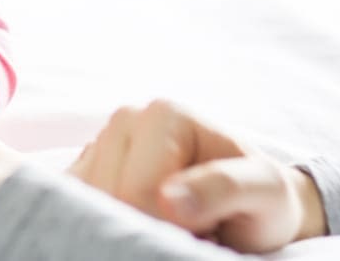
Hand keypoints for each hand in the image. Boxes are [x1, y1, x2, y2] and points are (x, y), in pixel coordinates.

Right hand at [67, 99, 326, 252]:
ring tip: (168, 220)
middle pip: (106, 196)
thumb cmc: (261, 197)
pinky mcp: (86, 169)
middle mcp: (125, 120)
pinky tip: (141, 218)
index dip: (167, 224)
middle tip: (190, 225)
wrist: (252, 205)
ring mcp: (101, 143)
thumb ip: (224, 189)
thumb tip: (169, 200)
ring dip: (125, 224)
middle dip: (144, 223)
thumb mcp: (264, 192)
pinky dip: (106, 223)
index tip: (206, 224)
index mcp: (163, 114)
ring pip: (86, 203)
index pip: (137, 191)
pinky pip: (76, 206)